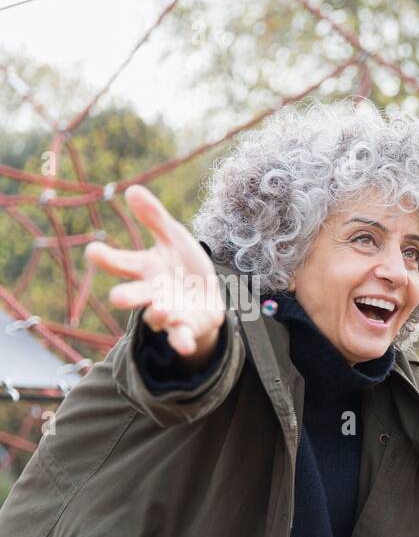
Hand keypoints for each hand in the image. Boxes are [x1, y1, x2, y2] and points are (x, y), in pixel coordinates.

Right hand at [85, 185, 225, 366]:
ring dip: (158, 313)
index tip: (94, 251)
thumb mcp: (174, 238)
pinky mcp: (186, 327)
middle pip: (133, 294)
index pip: (121, 262)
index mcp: (145, 268)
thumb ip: (155, 217)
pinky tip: (184, 346)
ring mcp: (168, 312)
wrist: (207, 297)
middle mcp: (151, 292)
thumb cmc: (183, 265)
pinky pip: (181, 337)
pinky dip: (181, 341)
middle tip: (117, 298)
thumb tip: (131, 190)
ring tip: (161, 308)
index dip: (106, 258)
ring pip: (156, 317)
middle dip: (126, 296)